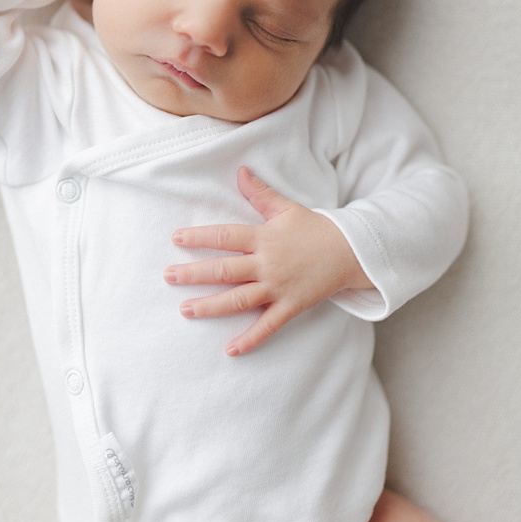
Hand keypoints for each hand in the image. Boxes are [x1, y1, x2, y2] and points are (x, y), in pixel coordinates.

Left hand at [166, 166, 373, 355]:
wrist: (352, 251)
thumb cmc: (317, 229)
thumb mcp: (287, 208)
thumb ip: (260, 193)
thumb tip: (240, 171)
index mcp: (265, 237)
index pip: (225, 237)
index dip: (199, 237)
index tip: (176, 238)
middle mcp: (268, 264)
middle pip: (224, 270)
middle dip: (193, 274)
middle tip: (168, 276)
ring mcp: (278, 287)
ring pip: (238, 300)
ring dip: (210, 306)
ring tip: (185, 310)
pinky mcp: (291, 305)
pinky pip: (268, 325)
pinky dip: (250, 339)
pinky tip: (230, 350)